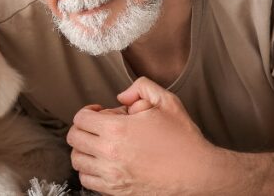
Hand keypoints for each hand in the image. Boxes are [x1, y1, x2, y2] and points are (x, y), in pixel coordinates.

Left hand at [66, 77, 216, 194]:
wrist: (199, 173)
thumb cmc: (184, 140)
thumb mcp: (166, 102)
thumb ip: (141, 87)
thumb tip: (121, 96)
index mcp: (117, 130)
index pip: (81, 118)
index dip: (88, 111)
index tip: (98, 112)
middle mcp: (109, 153)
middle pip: (74, 138)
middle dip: (83, 128)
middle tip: (96, 127)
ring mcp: (111, 175)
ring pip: (78, 160)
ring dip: (84, 149)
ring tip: (99, 144)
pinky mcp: (116, 191)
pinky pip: (87, 181)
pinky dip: (89, 171)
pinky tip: (103, 163)